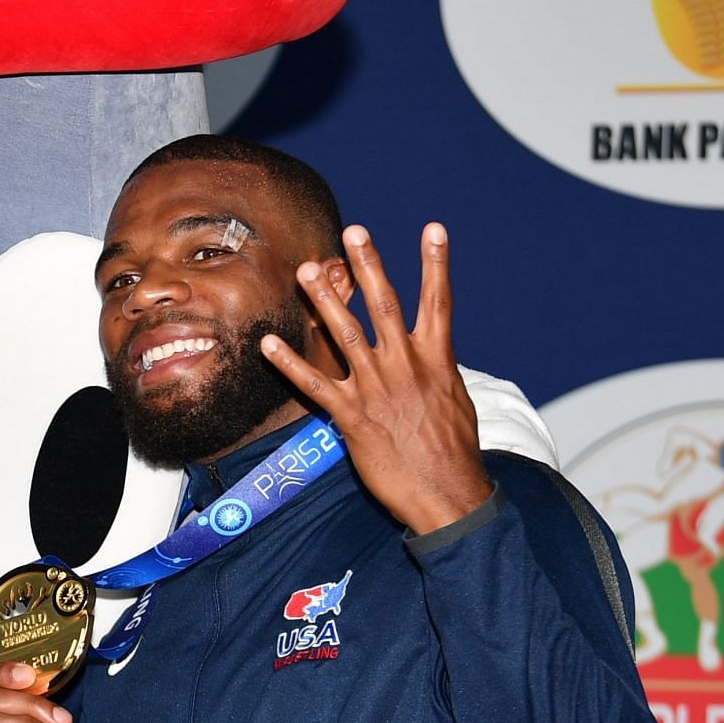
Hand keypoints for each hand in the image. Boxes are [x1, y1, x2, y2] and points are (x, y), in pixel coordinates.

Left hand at [261, 223, 492, 535]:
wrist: (448, 494)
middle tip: (354, 232)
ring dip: (324, 301)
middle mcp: (406, 366)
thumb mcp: (455, 400)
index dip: (436, 263)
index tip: (433, 228)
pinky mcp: (352, 416)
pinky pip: (315, 384)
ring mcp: (377, 389)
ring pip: (346, 334)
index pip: (438, 301)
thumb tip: (430, 352)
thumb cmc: (455, 450)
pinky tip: (268, 344)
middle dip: (369, 266)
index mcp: (437, 360)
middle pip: (385, 305)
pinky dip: (290, 363)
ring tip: (306, 270)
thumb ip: (436, 369)